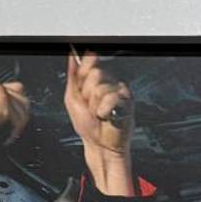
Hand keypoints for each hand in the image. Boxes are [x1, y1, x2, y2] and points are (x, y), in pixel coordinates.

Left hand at [64, 51, 136, 195]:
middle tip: (89, 106)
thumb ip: (73, 75)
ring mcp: (119, 91)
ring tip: (98, 114)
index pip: (90, 62)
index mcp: (95, 81)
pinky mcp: (127, 101)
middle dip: (86, 93)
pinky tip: (105, 116)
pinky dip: (103, 110)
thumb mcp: (72, 98)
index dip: (83, 72)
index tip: (81, 86)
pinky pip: (112, 98)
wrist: (99, 144)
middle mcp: (109, 83)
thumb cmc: (87, 125)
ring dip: (94, 105)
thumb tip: (72, 56)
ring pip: (101, 87)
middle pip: (95, 73)